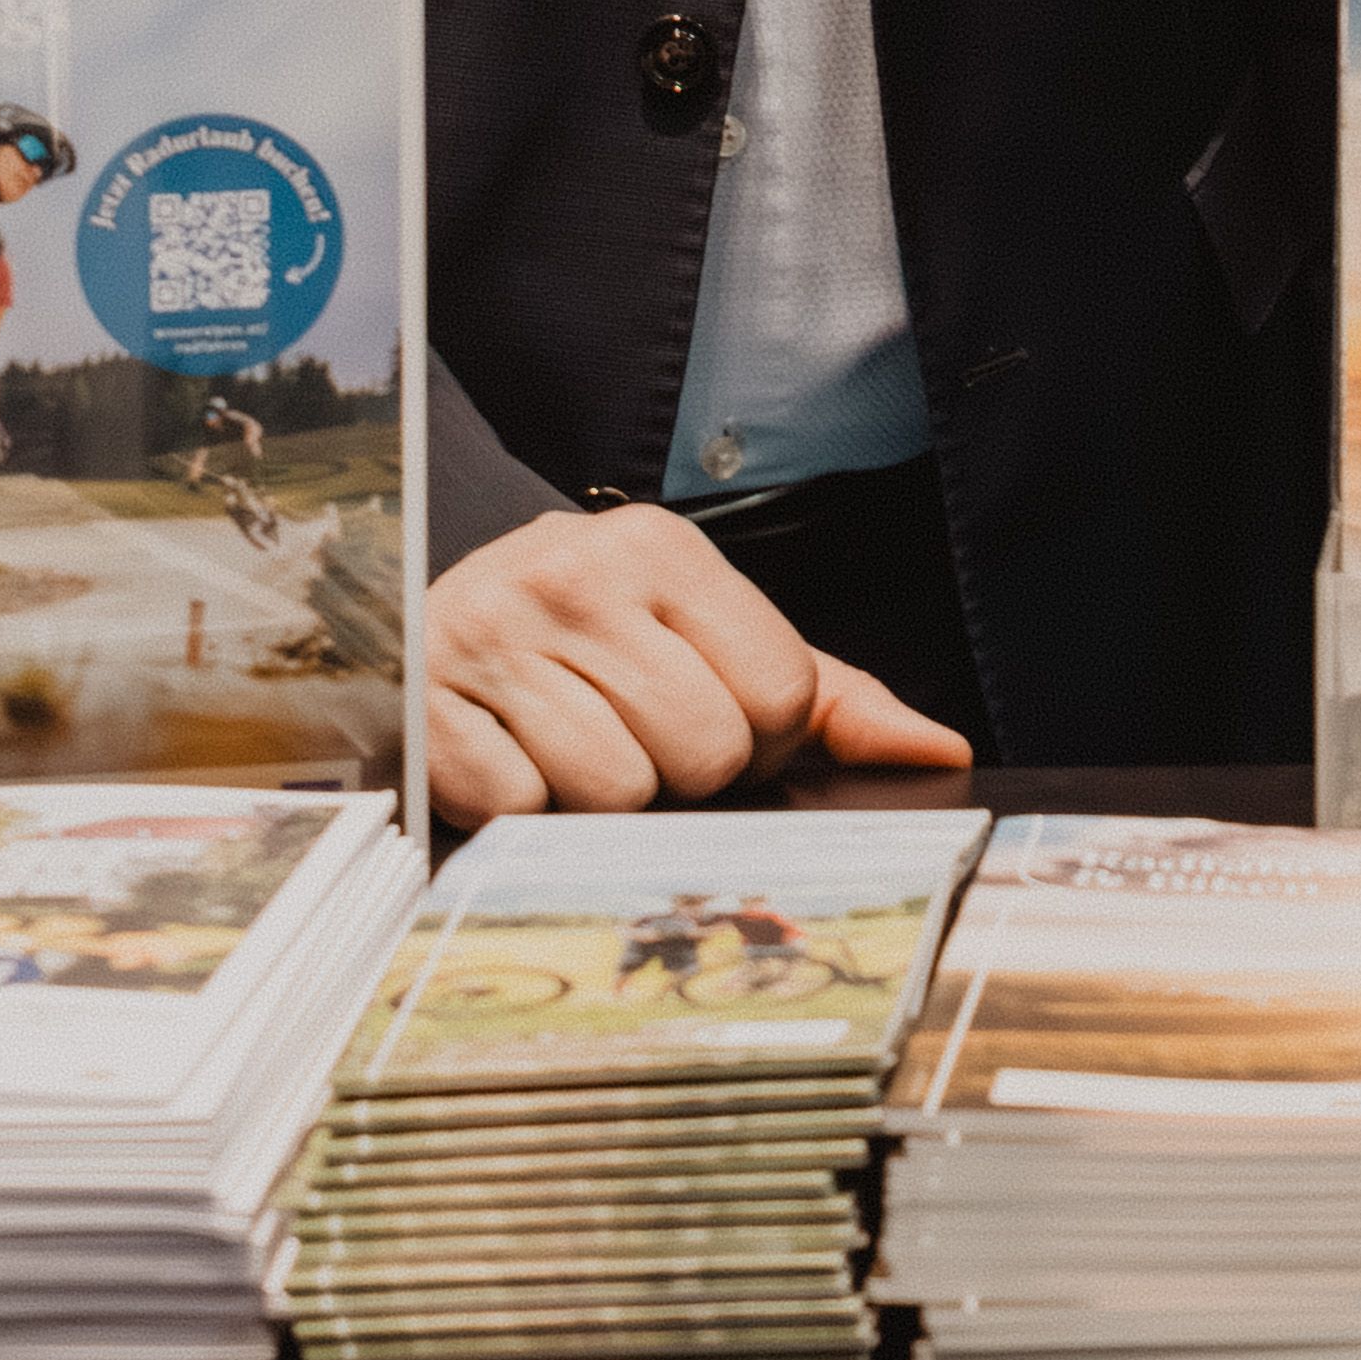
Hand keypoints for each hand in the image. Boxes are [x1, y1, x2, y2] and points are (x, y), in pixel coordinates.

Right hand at [415, 505, 970, 818]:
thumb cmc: (593, 648)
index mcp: (662, 549)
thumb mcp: (708, 643)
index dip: (760, 740)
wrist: (419, 625)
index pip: (782, 695)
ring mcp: (491, 634)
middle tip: (629, 737)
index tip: (709, 720)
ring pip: (615, 791)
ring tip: (564, 745)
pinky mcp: (427, 704)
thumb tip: (942, 753)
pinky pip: (521, 809)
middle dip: (680, 773)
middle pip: (706, 752)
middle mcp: (575, 574)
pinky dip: (520, 810)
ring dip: (596, 800)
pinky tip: (507, 758)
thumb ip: (833, 700)